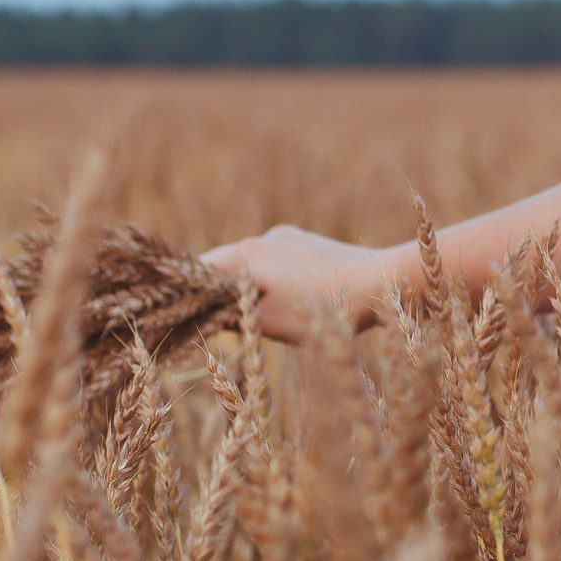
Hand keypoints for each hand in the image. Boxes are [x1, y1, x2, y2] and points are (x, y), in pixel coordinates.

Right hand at [200, 225, 403, 342]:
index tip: (177, 311)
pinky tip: (288, 300)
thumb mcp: (268, 322)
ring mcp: (289, 238)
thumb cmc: (323, 308)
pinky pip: (278, 262)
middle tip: (213, 319)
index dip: (186, 292)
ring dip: (246, 286)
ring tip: (258, 313)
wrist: (382, 282)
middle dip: (216, 292)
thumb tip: (209, 313)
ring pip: (253, 264)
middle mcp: (263, 239)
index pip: (198, 270)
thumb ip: (232, 315)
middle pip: (224, 265)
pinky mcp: (311, 244)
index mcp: (246, 255)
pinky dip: (271, 280)